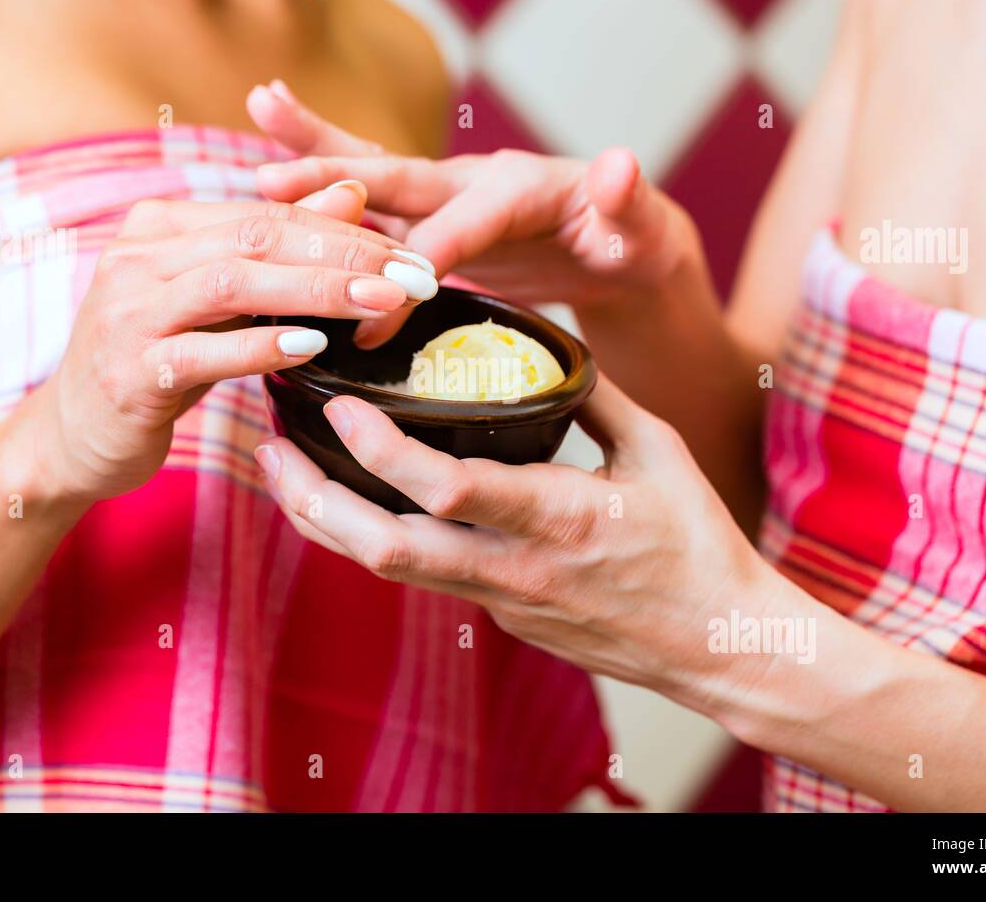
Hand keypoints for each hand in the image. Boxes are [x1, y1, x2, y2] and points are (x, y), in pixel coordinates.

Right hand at [33, 188, 438, 502]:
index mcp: (159, 227)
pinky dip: (260, 347)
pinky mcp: (129, 372)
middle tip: (413, 274)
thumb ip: (279, 250)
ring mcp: (127, 313)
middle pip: (257, 238)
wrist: (74, 438)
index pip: (267, 214)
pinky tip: (313, 348)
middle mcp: (137, 257)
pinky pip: (203, 352)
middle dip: (344, 254)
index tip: (410, 253)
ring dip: (315, 291)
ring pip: (233, 283)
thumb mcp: (219, 303)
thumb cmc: (158, 363)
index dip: (344, 230)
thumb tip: (352, 193)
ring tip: (380, 303)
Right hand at [247, 79, 702, 346]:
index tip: (383, 309)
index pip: (460, 227)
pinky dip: (324, 184)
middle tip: (270, 181)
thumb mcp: (640, 230)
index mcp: (516, 188)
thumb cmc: (630, 241)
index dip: (423, 262)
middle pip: (398, 178)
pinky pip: (371, 201)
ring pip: (371, 175)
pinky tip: (274, 165)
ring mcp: (447, 195)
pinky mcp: (431, 217)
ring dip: (314, 154)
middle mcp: (471, 180)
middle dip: (337, 183)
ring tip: (260, 107)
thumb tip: (619, 164)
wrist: (619, 243)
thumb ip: (627, 202)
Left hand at [251, 377, 776, 707]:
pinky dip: (373, 537)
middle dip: (312, 497)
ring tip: (283, 471)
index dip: (380, 448)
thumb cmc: (697, 545)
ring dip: (325, 520)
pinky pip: (421, 576)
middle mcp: (515, 569)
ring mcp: (502, 603)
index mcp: (559, 517)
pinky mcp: (501, 619)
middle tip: (266, 445)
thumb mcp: (659, 451)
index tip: (339, 403)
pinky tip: (351, 501)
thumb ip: (594, 394)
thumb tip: (544, 340)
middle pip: (383, 547)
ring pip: (387, 569)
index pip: (448, 489)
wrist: (718, 646)